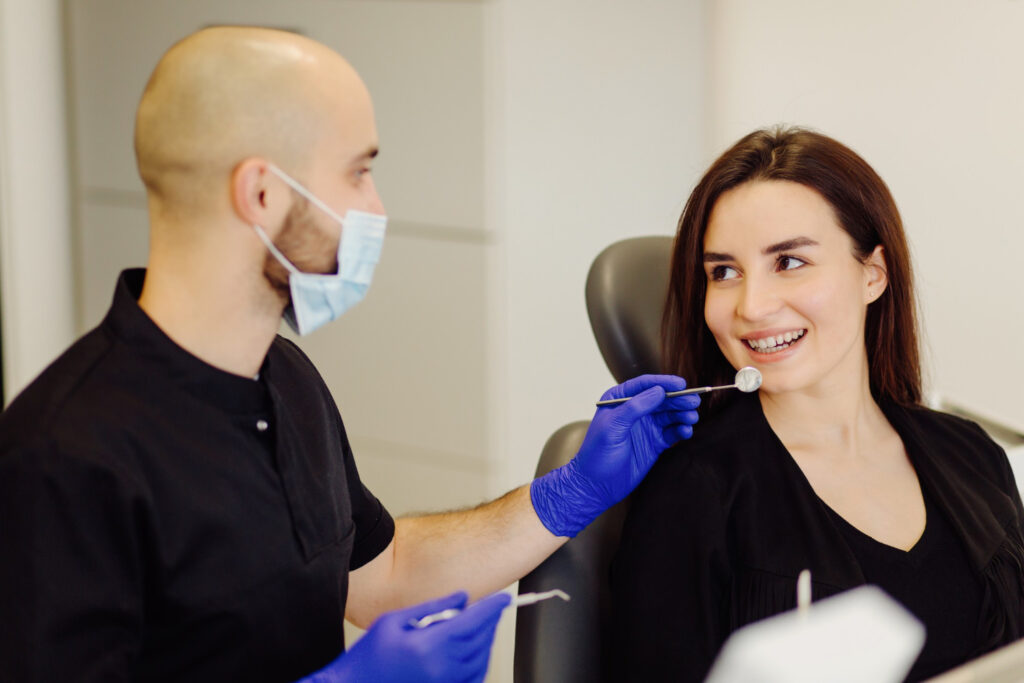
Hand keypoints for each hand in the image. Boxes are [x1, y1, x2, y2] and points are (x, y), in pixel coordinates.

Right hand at [300, 591, 510, 682]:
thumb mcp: (395, 620)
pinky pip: (473, 678)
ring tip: (484, 625)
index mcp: (428, 645)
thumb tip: (463, 597)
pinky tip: (476, 650)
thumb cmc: (368, 654)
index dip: (491, 608)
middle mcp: (440, 668)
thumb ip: (433, 608)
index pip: (472, 622)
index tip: (503, 598)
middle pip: (479, 640)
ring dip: (487, 640)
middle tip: (494, 607)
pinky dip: (481, 662)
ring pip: (480, 660)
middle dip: (490, 621)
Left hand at [530, 374, 699, 536]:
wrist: (596, 485)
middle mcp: (634, 411)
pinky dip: (681, 430)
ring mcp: (646, 427)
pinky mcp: (654, 443)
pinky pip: (672, 432)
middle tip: (693, 401)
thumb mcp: (613, 427)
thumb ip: (635, 408)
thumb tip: (658, 391)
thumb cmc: (597, 454)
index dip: (664, 383)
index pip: (644, 385)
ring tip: (691, 418)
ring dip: (682, 414)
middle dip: (678, 399)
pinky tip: (686, 431)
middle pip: (661, 399)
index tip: (681, 384)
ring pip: (669, 415)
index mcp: (619, 400)